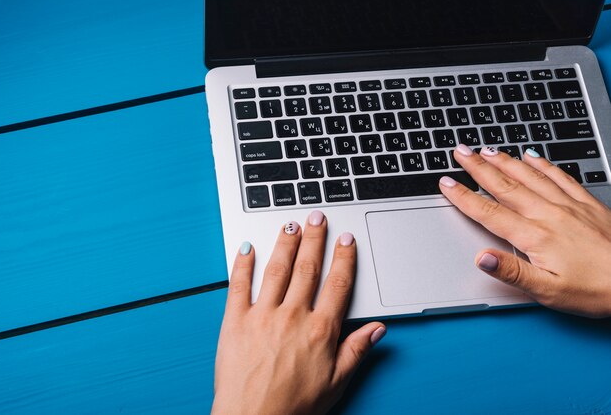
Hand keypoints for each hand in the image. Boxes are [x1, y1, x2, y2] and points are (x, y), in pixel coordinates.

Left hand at [212, 211, 385, 414]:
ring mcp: (262, 315)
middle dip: (314, 239)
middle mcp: (293, 316)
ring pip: (277, 269)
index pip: (336, 284)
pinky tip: (247, 247)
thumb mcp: (336, 382)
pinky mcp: (235, 320)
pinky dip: (242, 264)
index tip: (346, 241)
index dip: (343, 258)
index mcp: (320, 330)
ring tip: (290, 224)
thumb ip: (357, 351)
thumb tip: (377, 329)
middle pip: (307, 268)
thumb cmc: (294, 405)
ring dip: (285, 243)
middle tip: (317, 218)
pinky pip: (238, 285)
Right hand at [441, 145, 610, 317]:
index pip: (489, 212)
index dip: (464, 197)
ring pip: (529, 176)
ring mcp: (568, 205)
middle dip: (479, 167)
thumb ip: (512, 272)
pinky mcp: (586, 204)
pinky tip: (532, 156)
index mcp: (535, 236)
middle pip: (505, 186)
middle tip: (460, 152)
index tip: (447, 183)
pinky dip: (542, 164)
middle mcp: (549, 214)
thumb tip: (481, 258)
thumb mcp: (548, 292)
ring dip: (505, 161)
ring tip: (487, 149)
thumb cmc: (596, 290)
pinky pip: (559, 176)